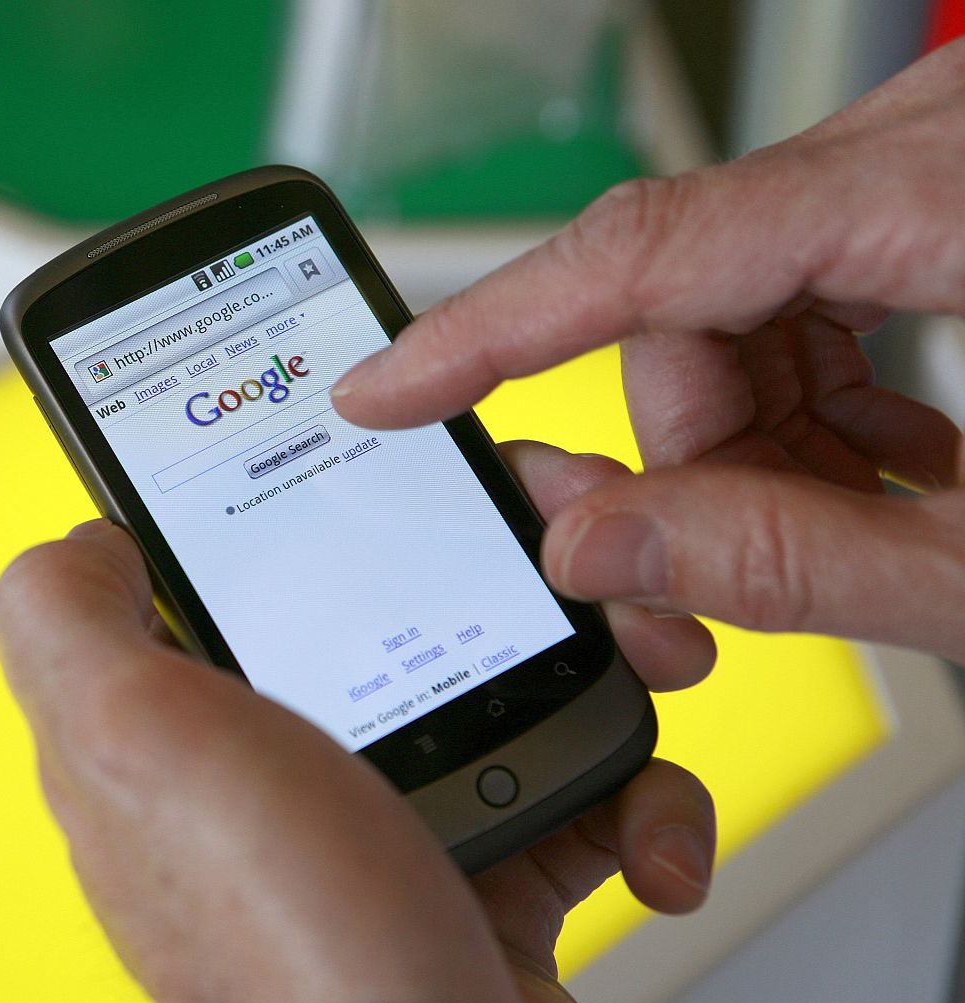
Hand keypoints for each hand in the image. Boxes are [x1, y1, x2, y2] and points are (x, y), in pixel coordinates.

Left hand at [0, 442, 715, 1002]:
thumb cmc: (288, 937)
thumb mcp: (131, 738)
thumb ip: (66, 623)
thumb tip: (84, 543)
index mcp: (187, 725)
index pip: (253, 563)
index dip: (338, 497)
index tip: (426, 470)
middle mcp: (280, 775)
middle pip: (400, 603)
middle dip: (511, 566)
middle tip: (578, 565)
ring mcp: (387, 827)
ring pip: (508, 681)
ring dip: (598, 663)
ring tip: (645, 663)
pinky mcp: (483, 885)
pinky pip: (576, 797)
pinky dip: (633, 801)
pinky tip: (638, 831)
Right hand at [333, 41, 964, 662]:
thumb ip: (798, 564)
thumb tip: (600, 553)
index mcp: (950, 196)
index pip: (645, 248)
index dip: (489, 331)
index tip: (384, 389)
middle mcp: (927, 147)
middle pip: (680, 296)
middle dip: (686, 449)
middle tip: (725, 560)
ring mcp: (927, 158)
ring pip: (725, 297)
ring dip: (748, 433)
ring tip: (844, 522)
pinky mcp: (930, 185)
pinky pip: (796, 284)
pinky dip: (800, 395)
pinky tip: (865, 466)